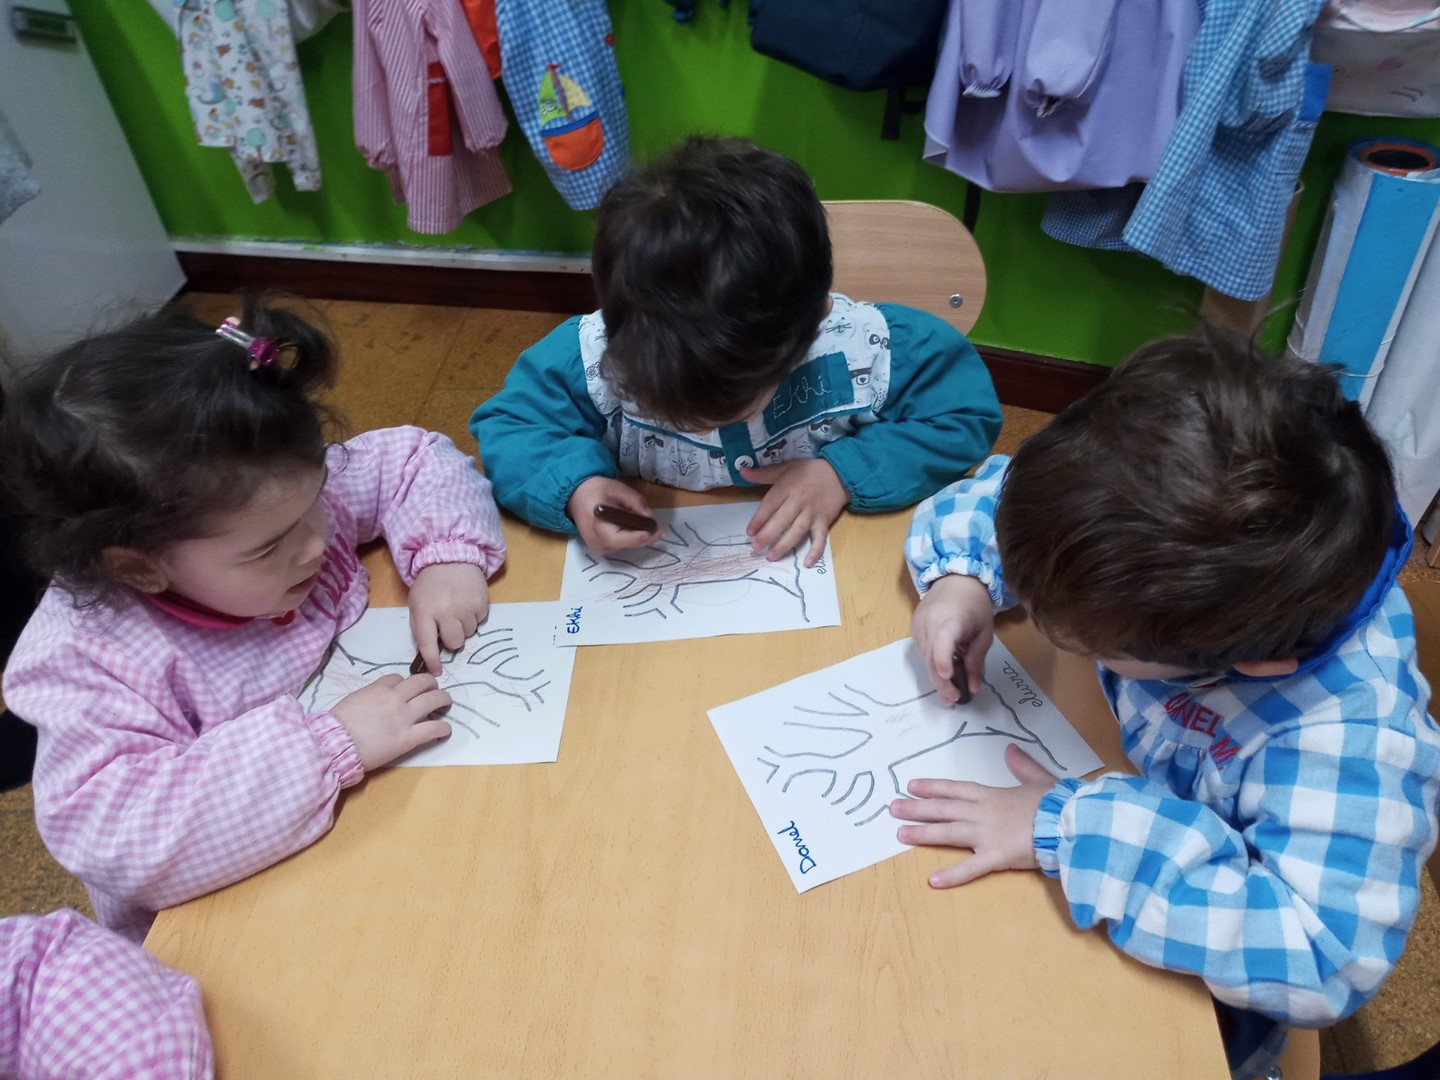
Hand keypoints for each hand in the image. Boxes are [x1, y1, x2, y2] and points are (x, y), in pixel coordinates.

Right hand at [331, 673, 452, 770]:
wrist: (335, 744)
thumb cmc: (337, 725)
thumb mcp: (352, 700)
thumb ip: (368, 696)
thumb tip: (376, 700)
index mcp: (378, 689)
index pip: (399, 678)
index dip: (405, 683)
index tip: (406, 690)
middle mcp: (395, 698)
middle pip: (421, 682)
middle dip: (431, 683)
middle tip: (435, 689)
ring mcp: (404, 717)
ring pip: (433, 699)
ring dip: (443, 699)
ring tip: (446, 703)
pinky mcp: (408, 737)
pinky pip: (433, 728)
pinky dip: (443, 728)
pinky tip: (446, 730)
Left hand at [408, 562, 489, 674]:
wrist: (451, 557)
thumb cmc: (430, 585)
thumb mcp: (416, 603)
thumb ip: (421, 627)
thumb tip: (429, 653)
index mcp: (425, 611)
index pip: (427, 643)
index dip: (432, 661)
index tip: (436, 672)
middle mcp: (446, 610)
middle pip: (454, 643)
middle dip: (451, 639)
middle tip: (448, 626)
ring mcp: (466, 606)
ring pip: (468, 633)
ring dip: (463, 626)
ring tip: (457, 609)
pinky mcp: (481, 602)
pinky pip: (479, 621)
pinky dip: (473, 616)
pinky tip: (467, 603)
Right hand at [567, 476, 663, 554]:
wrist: (577, 497)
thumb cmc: (597, 491)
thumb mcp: (618, 488)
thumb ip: (636, 502)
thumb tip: (650, 518)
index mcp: (596, 523)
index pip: (622, 538)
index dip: (643, 536)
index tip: (660, 530)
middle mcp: (595, 540)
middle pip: (627, 544)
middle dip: (645, 536)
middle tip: (658, 527)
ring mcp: (597, 547)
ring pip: (626, 546)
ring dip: (637, 536)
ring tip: (637, 520)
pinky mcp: (600, 549)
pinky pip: (621, 546)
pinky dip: (629, 537)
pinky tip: (628, 526)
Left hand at [739, 458, 847, 566]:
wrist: (839, 473)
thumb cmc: (809, 471)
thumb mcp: (785, 467)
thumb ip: (763, 473)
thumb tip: (742, 471)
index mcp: (788, 487)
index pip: (770, 504)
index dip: (759, 519)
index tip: (749, 531)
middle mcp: (799, 501)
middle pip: (781, 520)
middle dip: (768, 535)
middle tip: (755, 548)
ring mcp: (813, 513)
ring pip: (797, 531)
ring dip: (784, 545)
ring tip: (772, 556)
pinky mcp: (824, 521)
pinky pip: (820, 538)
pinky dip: (815, 551)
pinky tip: (807, 563)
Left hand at [891, 744, 1055, 887]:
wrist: (1070, 820)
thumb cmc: (1057, 802)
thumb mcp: (1039, 778)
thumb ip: (1022, 765)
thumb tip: (1010, 749)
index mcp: (992, 795)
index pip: (955, 789)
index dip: (933, 787)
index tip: (912, 785)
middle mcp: (983, 813)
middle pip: (944, 809)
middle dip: (917, 808)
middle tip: (892, 809)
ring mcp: (987, 835)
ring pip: (948, 833)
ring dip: (923, 834)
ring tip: (900, 835)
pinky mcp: (997, 857)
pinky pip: (971, 868)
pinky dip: (952, 875)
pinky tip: (932, 881)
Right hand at [911, 574, 994, 704]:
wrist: (955, 580)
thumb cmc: (975, 606)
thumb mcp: (984, 633)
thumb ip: (976, 660)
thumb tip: (973, 688)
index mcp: (951, 620)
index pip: (942, 641)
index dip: (943, 660)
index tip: (948, 677)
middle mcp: (929, 623)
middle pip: (931, 658)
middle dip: (942, 683)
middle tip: (954, 700)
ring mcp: (917, 625)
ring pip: (924, 658)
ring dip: (936, 676)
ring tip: (949, 691)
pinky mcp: (912, 627)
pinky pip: (921, 652)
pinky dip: (931, 663)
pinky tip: (942, 670)